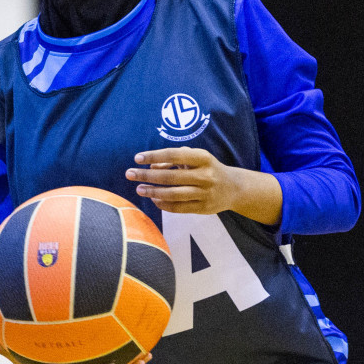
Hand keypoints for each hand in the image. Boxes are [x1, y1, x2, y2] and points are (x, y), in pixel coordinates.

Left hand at [126, 147, 281, 225]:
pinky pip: (179, 207)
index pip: (174, 155)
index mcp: (203, 158)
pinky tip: (153, 199)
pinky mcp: (203, 208)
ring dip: (152, 192)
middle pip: (170, 177)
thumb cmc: (207, 168)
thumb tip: (151, 166)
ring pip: (173, 194)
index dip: (154, 156)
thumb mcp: (195, 158)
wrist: (234, 188)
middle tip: (129, 174)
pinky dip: (163, 204)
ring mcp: (205, 193)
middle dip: (146, 176)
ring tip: (139, 189)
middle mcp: (205, 175)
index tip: (137, 158)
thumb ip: (173, 159)